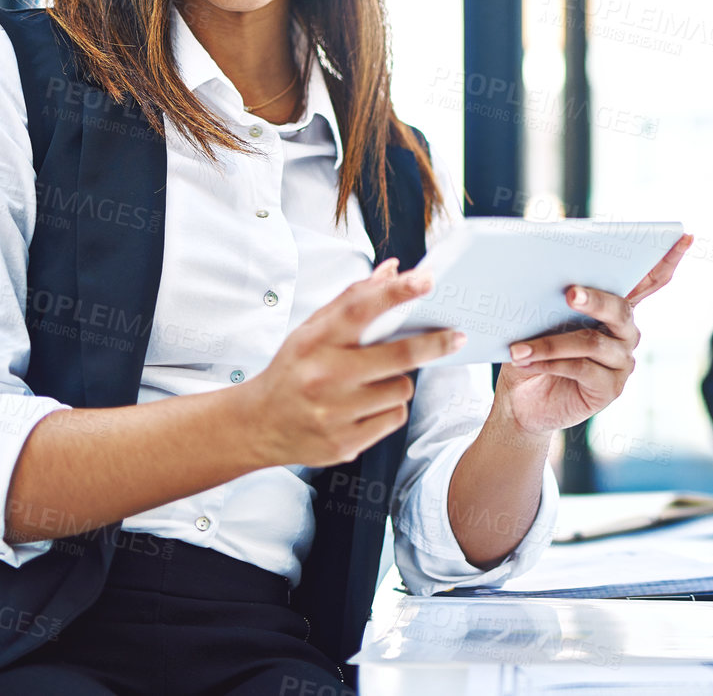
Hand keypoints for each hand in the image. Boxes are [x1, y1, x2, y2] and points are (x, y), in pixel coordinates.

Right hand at [236, 258, 464, 467]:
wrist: (257, 425)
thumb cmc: (292, 371)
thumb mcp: (311, 331)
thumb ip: (352, 300)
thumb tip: (392, 270)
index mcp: (314, 342)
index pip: (359, 308)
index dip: (396, 292)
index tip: (426, 279)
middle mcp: (324, 376)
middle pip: (398, 356)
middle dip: (434, 343)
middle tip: (456, 336)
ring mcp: (335, 413)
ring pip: (402, 388)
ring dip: (399, 381)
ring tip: (377, 380)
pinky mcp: (345, 442)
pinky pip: (394, 417)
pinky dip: (389, 408)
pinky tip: (367, 406)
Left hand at [495, 233, 692, 435]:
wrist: (521, 402)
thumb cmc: (531, 350)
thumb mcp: (536, 318)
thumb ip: (549, 296)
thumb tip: (548, 273)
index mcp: (614, 307)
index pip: (649, 280)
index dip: (668, 259)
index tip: (684, 236)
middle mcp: (626, 333)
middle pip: (619, 309)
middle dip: (594, 298)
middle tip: (569, 292)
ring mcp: (621, 362)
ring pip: (592, 342)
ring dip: (551, 343)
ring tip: (518, 347)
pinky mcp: (610, 389)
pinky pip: (581, 368)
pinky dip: (550, 363)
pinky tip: (526, 361)